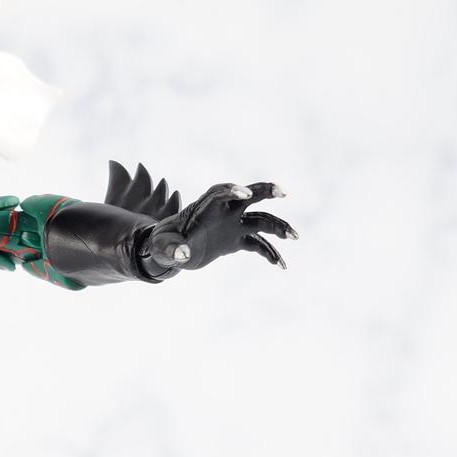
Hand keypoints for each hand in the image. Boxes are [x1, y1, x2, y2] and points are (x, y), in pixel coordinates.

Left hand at [140, 182, 296, 272]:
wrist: (172, 252)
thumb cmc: (164, 244)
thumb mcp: (162, 247)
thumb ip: (170, 248)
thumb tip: (182, 253)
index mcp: (205, 208)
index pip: (219, 193)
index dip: (232, 190)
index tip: (245, 193)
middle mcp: (224, 212)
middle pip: (250, 196)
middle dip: (266, 191)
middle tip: (282, 193)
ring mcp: (233, 225)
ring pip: (261, 220)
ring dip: (278, 227)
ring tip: (294, 237)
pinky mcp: (237, 240)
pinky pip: (258, 244)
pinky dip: (270, 253)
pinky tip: (280, 265)